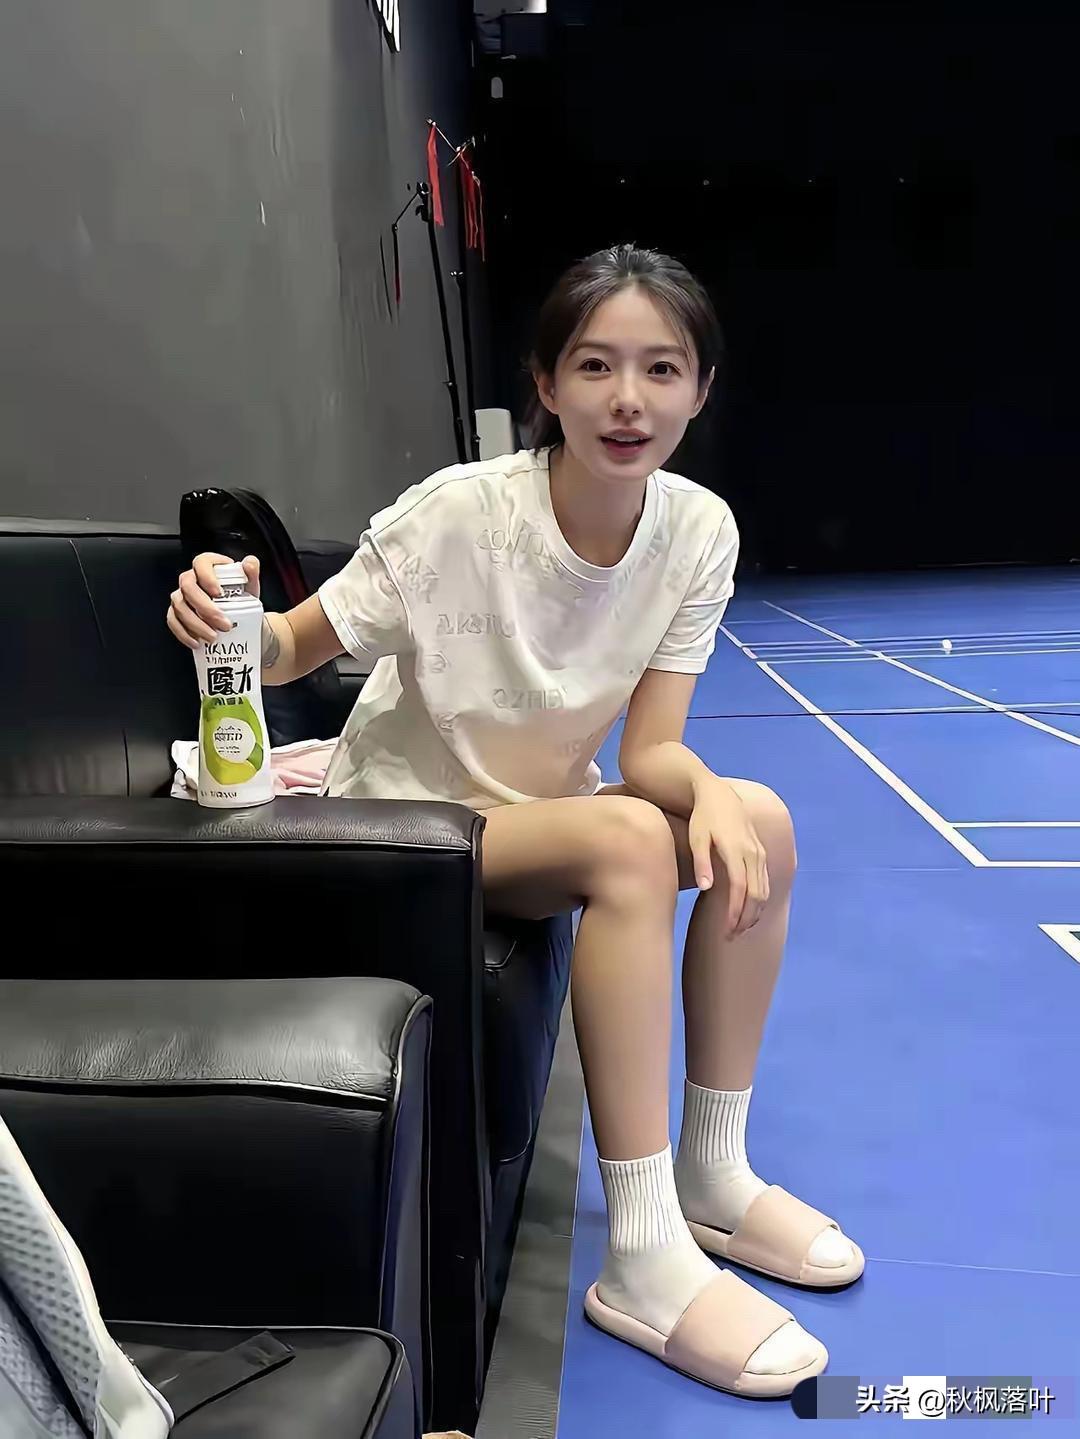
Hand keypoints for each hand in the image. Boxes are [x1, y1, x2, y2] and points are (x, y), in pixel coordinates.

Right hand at [167, 553, 260, 649]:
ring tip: (213, 637)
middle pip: (188, 588)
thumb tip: (250, 563)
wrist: (238, 618)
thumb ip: (251, 572)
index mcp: (206, 566)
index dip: (207, 577)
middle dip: (205, 608)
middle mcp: (190, 578)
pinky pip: (173, 621)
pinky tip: (197, 642)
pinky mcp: (176, 613)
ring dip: (196, 624)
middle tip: (224, 625)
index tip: (219, 593)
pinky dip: (184, 634)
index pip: (201, 563)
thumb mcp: (249, 584)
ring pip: (179, 606)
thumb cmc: (241, 597)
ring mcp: (180, 595)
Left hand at [687, 780, 769, 937]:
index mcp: (737, 851)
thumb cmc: (703, 817)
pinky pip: (765, 883)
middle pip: (756, 895)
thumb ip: (701, 862)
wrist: (718, 795)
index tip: (725, 932)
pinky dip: (759, 901)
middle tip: (730, 937)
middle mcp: (753, 854)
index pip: (740, 890)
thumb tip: (706, 888)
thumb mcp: (697, 837)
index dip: (734, 913)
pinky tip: (748, 912)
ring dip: (754, 913)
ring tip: (738, 929)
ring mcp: (760, 853)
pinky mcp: (761, 853)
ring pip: (764, 891)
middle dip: (745, 919)